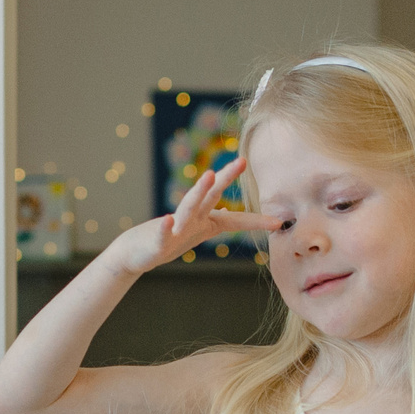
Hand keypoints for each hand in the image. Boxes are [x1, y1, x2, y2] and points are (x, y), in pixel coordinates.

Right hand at [98, 157, 283, 276]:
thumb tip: (232, 213)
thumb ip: (215, 222)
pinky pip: (162, 233)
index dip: (255, 220)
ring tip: (209, 175)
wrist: (136, 252)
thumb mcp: (197, 232)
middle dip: (226, 179)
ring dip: (198, 190)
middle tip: (242, 161)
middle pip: (211, 196)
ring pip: (188, 207)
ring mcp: (174, 227)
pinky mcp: (157, 240)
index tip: (278, 220)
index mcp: (204, 222)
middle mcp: (191, 219)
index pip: (235, 220)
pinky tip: (166, 221)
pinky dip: (164, 227)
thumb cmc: (168, 241)